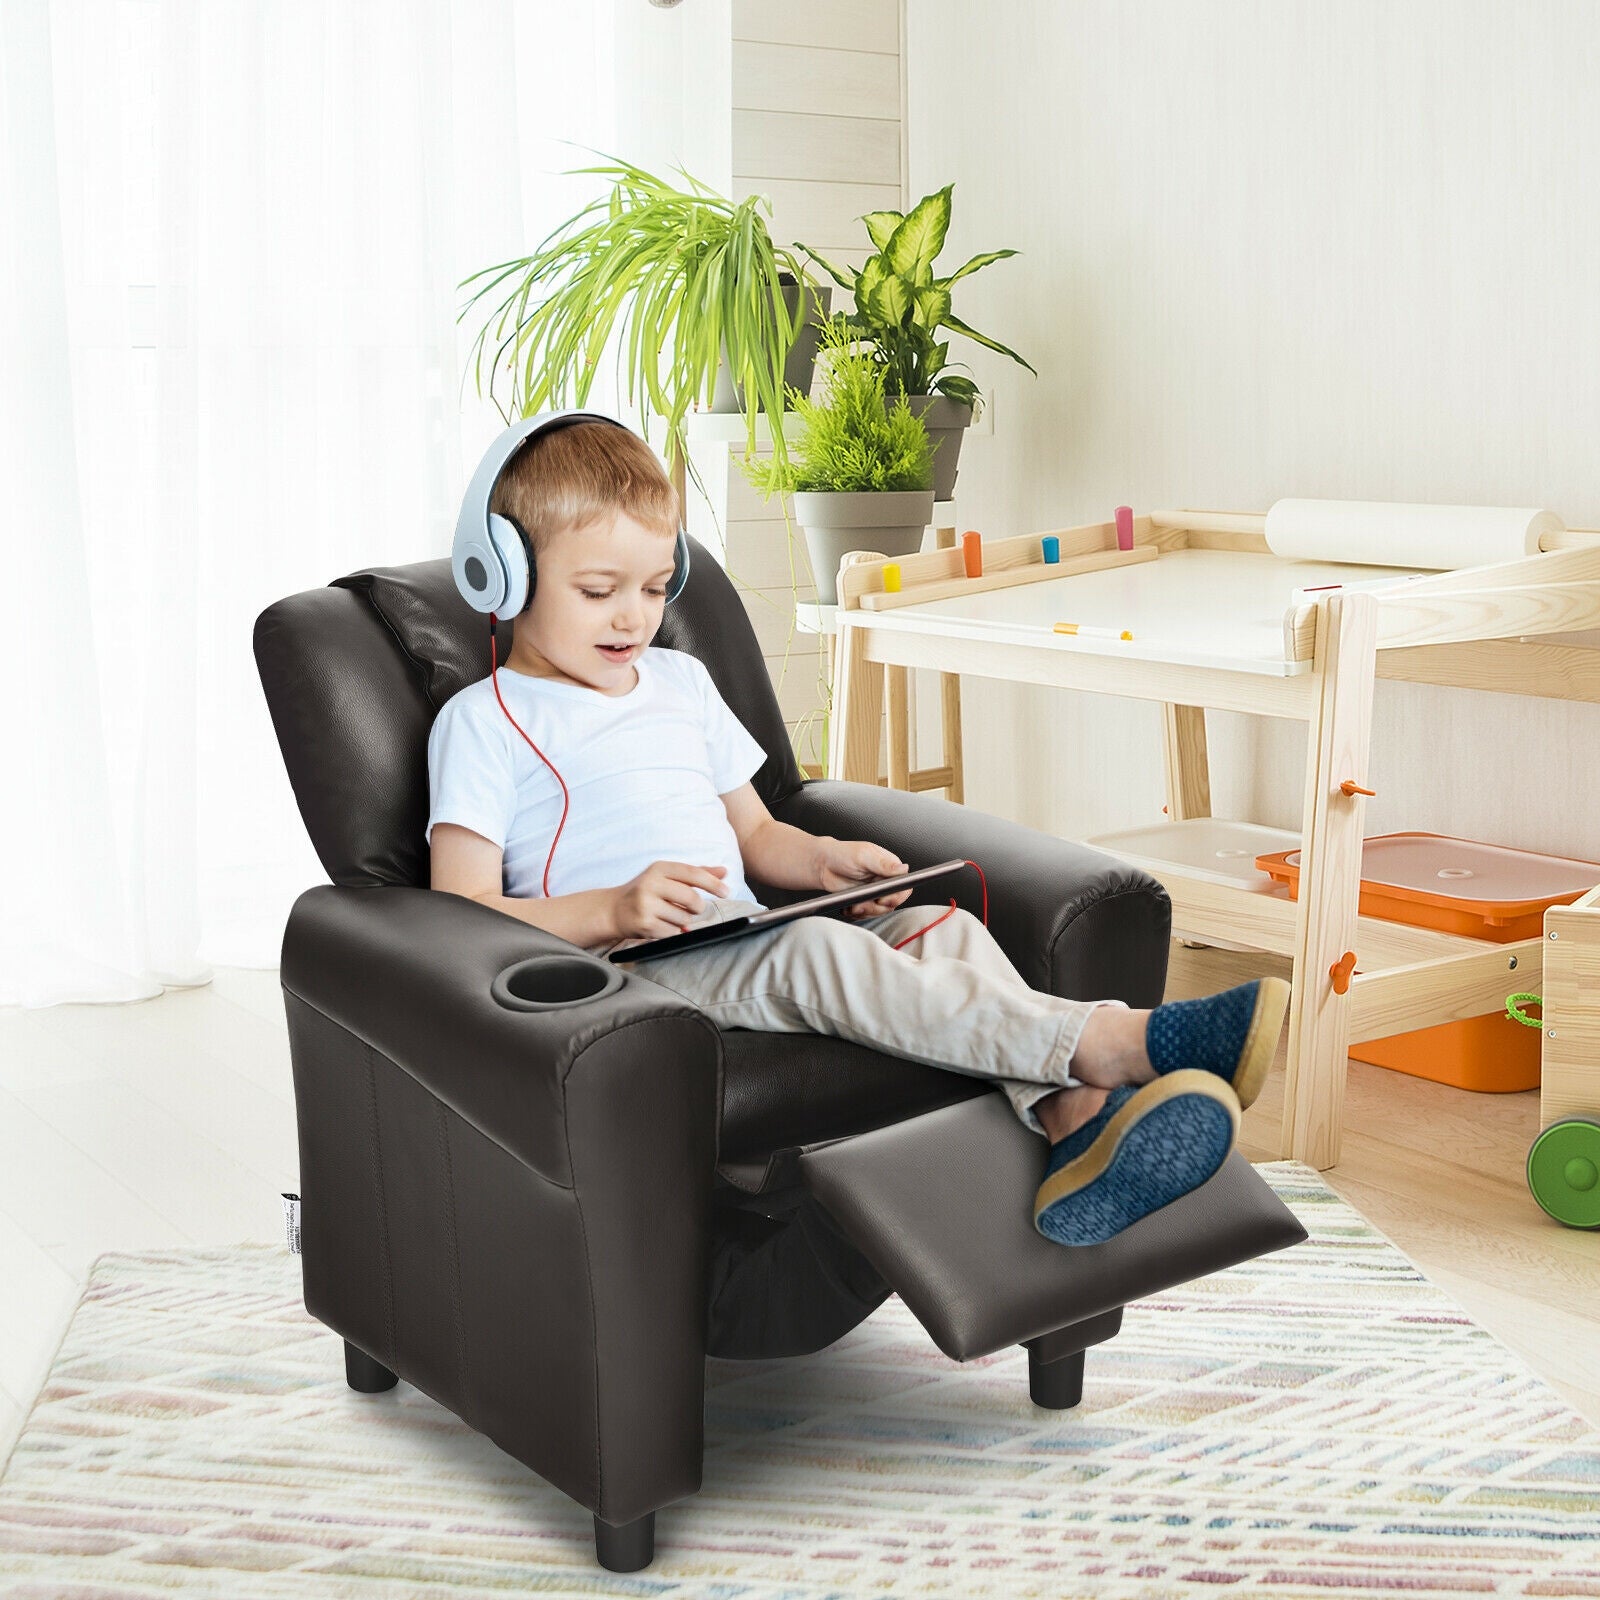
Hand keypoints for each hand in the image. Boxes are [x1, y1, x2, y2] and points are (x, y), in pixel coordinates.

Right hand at [613, 861, 727, 940]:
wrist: (613, 909)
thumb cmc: (645, 891)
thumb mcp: (666, 876)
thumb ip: (694, 873)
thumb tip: (724, 872)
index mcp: (659, 869)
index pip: (692, 874)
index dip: (712, 883)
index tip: (726, 892)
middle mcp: (651, 884)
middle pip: (691, 898)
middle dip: (697, 907)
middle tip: (693, 908)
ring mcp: (646, 905)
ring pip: (684, 918)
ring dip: (683, 920)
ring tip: (669, 915)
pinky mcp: (644, 925)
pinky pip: (673, 932)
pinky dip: (672, 931)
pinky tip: (661, 925)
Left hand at [818, 838, 911, 918]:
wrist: (823, 865)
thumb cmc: (841, 854)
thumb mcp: (863, 856)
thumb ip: (884, 864)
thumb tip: (903, 868)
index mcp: (889, 867)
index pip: (903, 886)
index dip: (896, 896)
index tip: (882, 899)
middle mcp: (884, 880)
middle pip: (892, 902)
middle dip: (877, 907)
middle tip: (863, 903)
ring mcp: (874, 892)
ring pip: (880, 911)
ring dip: (866, 911)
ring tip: (854, 905)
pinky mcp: (864, 901)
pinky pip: (867, 914)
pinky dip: (858, 914)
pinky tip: (849, 907)